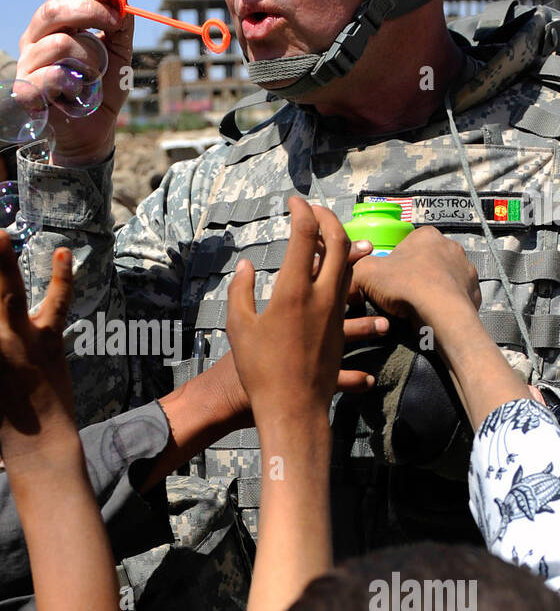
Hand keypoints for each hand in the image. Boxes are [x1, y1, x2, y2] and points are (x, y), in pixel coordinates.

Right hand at [17, 0, 133, 163]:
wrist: (94, 129)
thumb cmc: (102, 88)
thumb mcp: (119, 53)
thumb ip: (120, 27)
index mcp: (54, 27)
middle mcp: (35, 40)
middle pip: (53, 10)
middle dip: (88, 10)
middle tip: (114, 23)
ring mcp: (26, 64)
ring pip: (59, 44)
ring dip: (89, 59)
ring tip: (96, 75)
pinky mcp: (25, 89)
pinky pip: (53, 74)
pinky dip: (75, 83)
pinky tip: (78, 92)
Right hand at [226, 197, 354, 425]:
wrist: (286, 408)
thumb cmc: (256, 368)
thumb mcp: (239, 325)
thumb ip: (241, 291)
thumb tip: (246, 266)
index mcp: (292, 291)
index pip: (303, 237)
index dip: (301, 212)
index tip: (294, 202)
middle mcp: (320, 298)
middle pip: (337, 247)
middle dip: (332, 223)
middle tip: (321, 215)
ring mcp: (336, 318)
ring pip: (356, 277)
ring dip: (358, 259)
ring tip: (365, 249)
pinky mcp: (342, 338)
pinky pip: (358, 317)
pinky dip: (364, 309)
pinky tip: (372, 309)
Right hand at [349, 225, 480, 328]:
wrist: (441, 315)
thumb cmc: (406, 287)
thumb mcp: (365, 273)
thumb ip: (355, 269)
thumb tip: (350, 278)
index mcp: (426, 235)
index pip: (404, 245)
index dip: (392, 264)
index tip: (386, 281)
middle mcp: (450, 246)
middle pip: (424, 261)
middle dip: (413, 275)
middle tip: (399, 295)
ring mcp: (466, 268)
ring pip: (442, 278)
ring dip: (431, 289)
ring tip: (417, 307)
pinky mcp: (475, 290)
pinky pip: (456, 295)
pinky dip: (445, 303)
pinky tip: (434, 314)